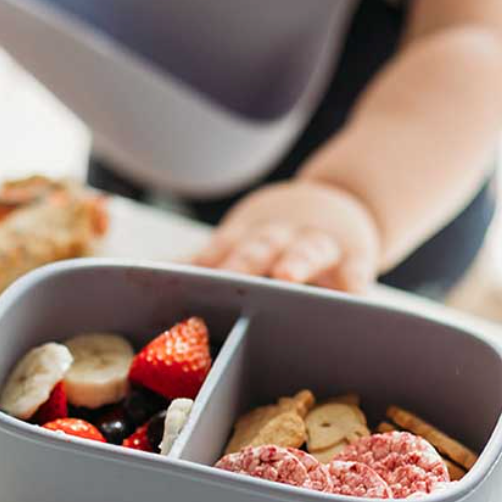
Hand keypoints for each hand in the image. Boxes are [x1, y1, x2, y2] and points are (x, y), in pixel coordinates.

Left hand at [191, 180, 381, 292]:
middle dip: (243, 261)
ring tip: (288, 274)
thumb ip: (200, 266)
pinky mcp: (355, 258)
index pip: (218, 251)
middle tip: (231, 277)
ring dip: (297, 259)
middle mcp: (277, 239)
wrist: (333, 207)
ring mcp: (318, 247)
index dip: (200, 267)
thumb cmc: (271, 244)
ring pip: (308, 248)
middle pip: (258, 247)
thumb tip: (142, 277)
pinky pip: (359, 270)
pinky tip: (354, 295)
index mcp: (243, 241)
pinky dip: (356, 283)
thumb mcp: (236, 244)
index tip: (179, 283)